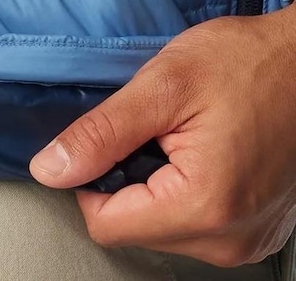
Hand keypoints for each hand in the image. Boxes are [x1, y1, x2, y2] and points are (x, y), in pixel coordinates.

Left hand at [30, 7, 295, 266]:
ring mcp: (245, 238)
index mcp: (204, 206)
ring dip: (152, 182)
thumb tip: (50, 170)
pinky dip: (178, 187)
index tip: (106, 140)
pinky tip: (196, 150)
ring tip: (179, 136)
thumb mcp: (163, 86)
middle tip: (152, 130)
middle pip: (131, 227)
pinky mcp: (251, 228)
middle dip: (124, 178)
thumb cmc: (247, 62)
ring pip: (157, 225)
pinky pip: (189, 222)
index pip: (104, 224)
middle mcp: (229, 239)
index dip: (88, 180)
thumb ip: (101, 134)